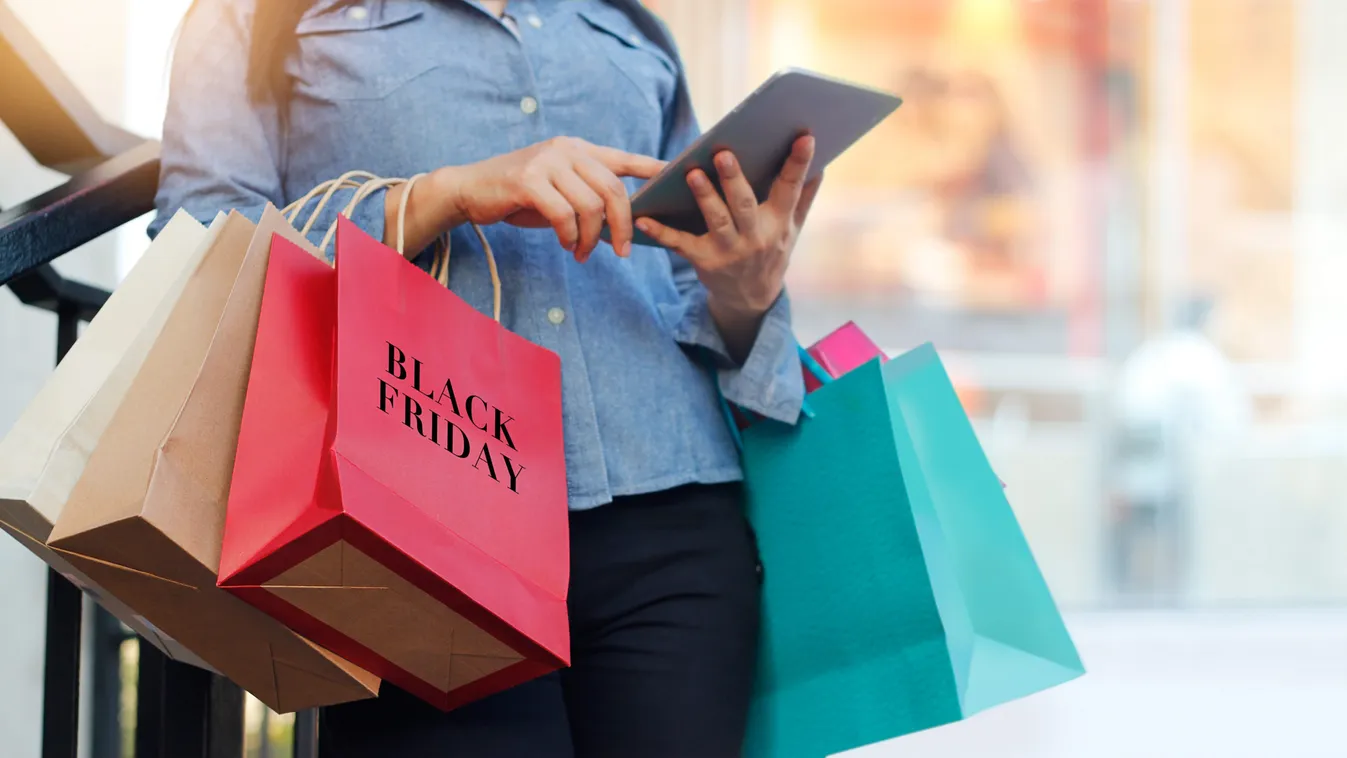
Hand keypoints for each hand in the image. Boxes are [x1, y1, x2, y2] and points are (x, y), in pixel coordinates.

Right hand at [416, 137, 664, 261]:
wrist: (470, 190)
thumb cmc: (518, 196)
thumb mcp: (558, 193)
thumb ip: (587, 200)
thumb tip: (621, 228)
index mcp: (578, 150)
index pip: (623, 158)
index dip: (651, 168)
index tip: (675, 176)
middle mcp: (566, 150)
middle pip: (613, 190)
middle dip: (622, 226)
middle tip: (621, 252)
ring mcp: (547, 162)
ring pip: (590, 205)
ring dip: (590, 238)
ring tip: (581, 253)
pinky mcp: (528, 181)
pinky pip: (564, 214)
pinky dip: (569, 236)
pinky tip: (566, 244)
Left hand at [635, 135, 821, 358]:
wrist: (752, 298)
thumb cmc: (772, 250)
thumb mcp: (792, 227)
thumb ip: (804, 195)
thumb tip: (821, 161)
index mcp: (779, 222)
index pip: (790, 188)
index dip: (798, 163)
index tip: (805, 136)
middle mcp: (756, 237)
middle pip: (744, 204)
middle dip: (734, 179)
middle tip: (723, 153)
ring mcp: (730, 251)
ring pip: (716, 221)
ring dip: (703, 197)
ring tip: (691, 173)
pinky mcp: (705, 261)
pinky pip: (680, 245)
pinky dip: (661, 232)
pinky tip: (644, 218)